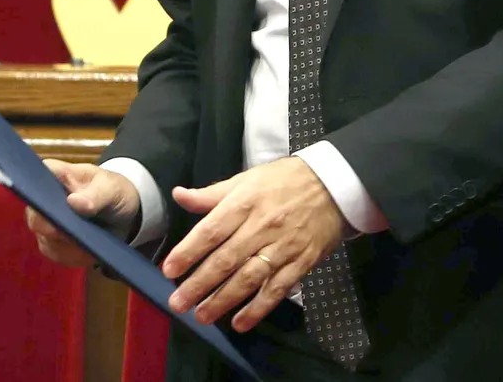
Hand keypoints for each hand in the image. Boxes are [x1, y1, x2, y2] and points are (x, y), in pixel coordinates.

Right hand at [27, 159, 140, 266]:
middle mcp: (43, 198)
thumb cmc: (113, 192)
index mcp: (54, 174)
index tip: (53, 211)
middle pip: (34, 215)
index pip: (33, 179)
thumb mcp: (111, 189)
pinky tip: (88, 253)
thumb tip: (73, 202)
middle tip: (77, 235)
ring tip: (90, 246)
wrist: (123, 214)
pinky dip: (72, 256)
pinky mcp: (52, 241)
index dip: (36, 193)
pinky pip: (54, 253)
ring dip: (67, 247)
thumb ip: (96, 194)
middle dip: (55, 229)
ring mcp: (45, 221)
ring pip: (44, 239)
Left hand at [162, 156, 346, 331]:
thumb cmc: (282, 182)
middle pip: (226, 260)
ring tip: (202, 316)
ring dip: (223, 300)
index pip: (211, 231)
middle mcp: (261, 227)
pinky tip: (240, 323)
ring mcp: (283, 247)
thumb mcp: (245, 180)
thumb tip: (178, 195)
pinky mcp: (301, 263)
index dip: (188, 252)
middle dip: (199, 284)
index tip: (169, 270)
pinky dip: (258, 308)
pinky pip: (277, 289)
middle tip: (177, 303)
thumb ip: (211, 194)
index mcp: (244, 203)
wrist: (333, 186)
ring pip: (249, 278)